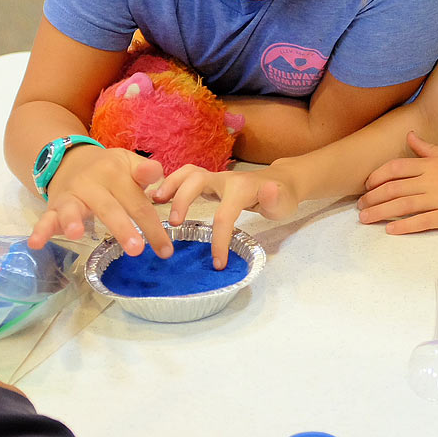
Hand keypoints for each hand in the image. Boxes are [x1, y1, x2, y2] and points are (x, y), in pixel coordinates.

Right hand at [28, 145, 172, 257]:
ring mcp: (72, 195)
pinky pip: (46, 217)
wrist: (71, 158)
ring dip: (73, 221)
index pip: (138, 203)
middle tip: (137, 250)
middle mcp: (92, 184)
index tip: (166, 250)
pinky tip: (36, 243)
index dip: (154, 227)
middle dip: (122, 229)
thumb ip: (145, 170)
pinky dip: (41, 229)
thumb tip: (157, 172)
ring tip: (76, 235)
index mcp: (116, 174)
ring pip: (73, 209)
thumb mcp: (129, 163)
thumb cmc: (109, 168)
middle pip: (109, 208)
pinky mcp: (54, 206)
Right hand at [154, 165, 299, 267]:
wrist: (282, 182)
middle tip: (173, 224)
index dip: (219, 240)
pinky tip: (156, 198)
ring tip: (153, 201)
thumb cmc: (282, 197)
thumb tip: (269, 189)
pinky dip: (170, 184)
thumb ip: (275, 198)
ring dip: (170, 185)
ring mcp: (215, 179)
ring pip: (187, 173)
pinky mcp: (209, 183)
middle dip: (183, 199)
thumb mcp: (285, 202)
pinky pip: (186, 179)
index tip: (218, 263)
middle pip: (197, 180)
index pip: (224, 214)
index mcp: (241, 188)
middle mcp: (224, 179)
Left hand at [357, 131, 437, 233]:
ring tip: (365, 219)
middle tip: (359, 206)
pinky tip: (390, 230)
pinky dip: (404, 226)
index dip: (377, 176)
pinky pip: (422, 222)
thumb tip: (411, 136)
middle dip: (372, 197)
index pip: (397, 167)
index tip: (367, 186)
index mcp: (434, 164)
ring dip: (380, 212)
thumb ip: (430, 149)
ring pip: (403, 205)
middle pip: (394, 188)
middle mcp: (434, 180)